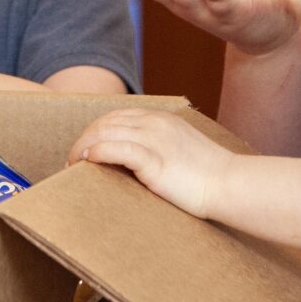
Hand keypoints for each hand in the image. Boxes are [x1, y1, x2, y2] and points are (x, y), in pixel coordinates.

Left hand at [70, 108, 235, 220]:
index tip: (83, 149)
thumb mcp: (180, 149)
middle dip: (83, 139)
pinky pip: (117, 149)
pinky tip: (87, 161)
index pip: (115, 116)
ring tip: (72, 164)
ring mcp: (155, 139)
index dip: (94, 131)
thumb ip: (157, 147)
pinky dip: (98, 152)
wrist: (229, 184)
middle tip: (71, 160)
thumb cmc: (207, 175)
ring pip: (106, 133)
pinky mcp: (155, 159)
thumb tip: (132, 161)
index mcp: (160, 119)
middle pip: (105, 123)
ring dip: (83, 147)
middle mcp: (155, 123)